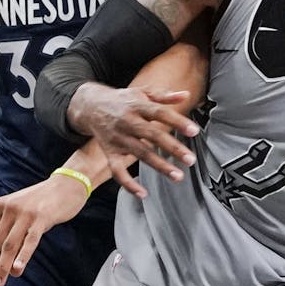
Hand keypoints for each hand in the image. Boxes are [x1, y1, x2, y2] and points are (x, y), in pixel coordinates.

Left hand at [0, 173, 90, 285]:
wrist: (68, 183)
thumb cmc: (47, 200)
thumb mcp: (24, 210)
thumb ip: (15, 228)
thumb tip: (9, 259)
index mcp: (2, 206)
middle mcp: (10, 208)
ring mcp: (25, 213)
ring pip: (10, 244)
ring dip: (4, 266)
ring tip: (1, 282)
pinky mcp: (41, 218)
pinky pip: (30, 240)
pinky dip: (23, 256)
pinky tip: (18, 268)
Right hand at [69, 84, 197, 193]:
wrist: (90, 106)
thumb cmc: (122, 100)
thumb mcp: (141, 92)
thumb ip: (163, 95)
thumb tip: (185, 95)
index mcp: (137, 105)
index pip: (160, 113)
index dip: (177, 121)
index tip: (194, 131)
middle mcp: (128, 122)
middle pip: (152, 135)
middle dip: (173, 148)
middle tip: (190, 160)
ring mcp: (118, 138)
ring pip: (140, 154)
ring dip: (159, 166)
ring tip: (177, 176)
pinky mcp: (110, 152)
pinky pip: (117, 171)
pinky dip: (128, 184)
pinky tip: (143, 194)